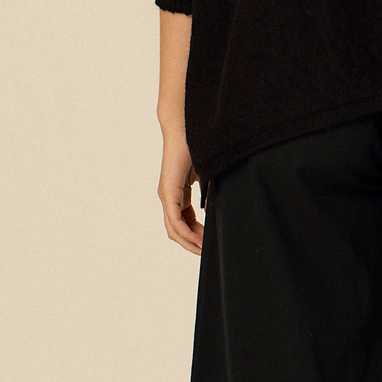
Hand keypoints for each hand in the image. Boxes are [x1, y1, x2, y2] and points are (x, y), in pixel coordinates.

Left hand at [159, 123, 203, 253]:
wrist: (186, 130)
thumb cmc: (196, 148)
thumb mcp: (206, 176)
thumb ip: (209, 193)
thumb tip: (215, 207)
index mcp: (177, 194)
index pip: (183, 222)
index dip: (195, 236)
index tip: (208, 244)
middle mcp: (168, 198)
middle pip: (176, 230)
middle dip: (192, 243)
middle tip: (206, 252)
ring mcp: (166, 196)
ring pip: (174, 229)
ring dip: (189, 242)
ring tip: (203, 250)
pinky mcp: (168, 192)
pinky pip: (174, 220)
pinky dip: (185, 233)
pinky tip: (197, 240)